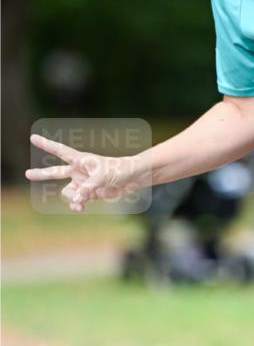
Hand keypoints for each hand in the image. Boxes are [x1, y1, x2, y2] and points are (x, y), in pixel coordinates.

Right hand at [25, 134, 145, 212]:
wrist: (133, 178)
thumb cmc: (119, 169)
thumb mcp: (102, 177)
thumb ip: (87, 189)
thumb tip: (76, 200)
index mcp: (81, 160)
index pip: (60, 151)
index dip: (46, 145)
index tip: (33, 138)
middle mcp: (79, 171)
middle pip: (55, 172)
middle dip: (42, 174)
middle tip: (27, 173)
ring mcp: (83, 183)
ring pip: (67, 192)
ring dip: (70, 199)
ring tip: (79, 205)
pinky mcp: (90, 193)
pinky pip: (77, 201)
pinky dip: (77, 205)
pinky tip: (81, 208)